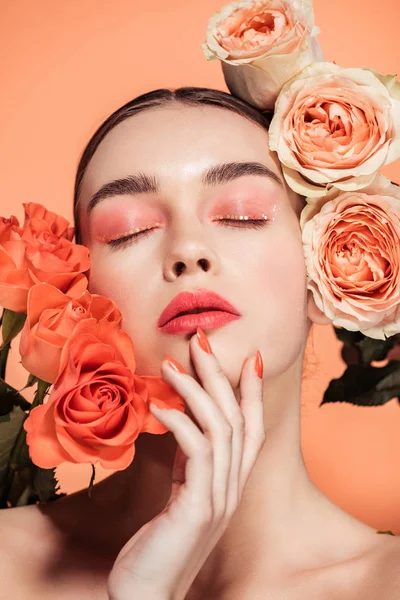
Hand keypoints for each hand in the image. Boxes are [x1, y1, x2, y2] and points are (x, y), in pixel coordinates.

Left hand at [107, 328, 264, 599]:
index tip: (250, 356)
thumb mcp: (181, 494)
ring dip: (196, 390)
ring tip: (172, 364)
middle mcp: (232, 488)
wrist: (148, 596)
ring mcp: (219, 498)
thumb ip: (190, 462)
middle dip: (221, 376)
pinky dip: (180, 422)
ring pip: (220, 428)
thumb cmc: (160, 544)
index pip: (252, 428)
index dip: (253, 391)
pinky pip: (198, 453)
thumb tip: (183, 420)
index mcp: (231, 483)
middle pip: (237, 419)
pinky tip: (158, 406)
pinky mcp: (198, 508)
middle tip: (202, 341)